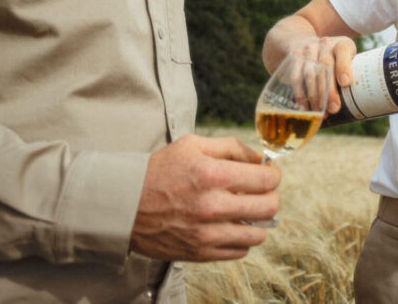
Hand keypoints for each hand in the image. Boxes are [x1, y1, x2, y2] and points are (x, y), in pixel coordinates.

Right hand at [129, 135, 280, 261]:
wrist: (123, 204)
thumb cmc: (159, 170)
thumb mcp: (193, 144)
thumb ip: (231, 147)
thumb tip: (260, 159)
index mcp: (212, 175)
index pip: (267, 180)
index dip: (274, 175)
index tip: (269, 174)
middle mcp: (212, 207)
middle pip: (269, 208)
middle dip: (271, 197)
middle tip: (261, 192)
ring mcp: (206, 234)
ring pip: (258, 234)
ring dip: (257, 221)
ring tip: (245, 211)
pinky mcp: (199, 254)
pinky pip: (239, 252)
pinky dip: (241, 239)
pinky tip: (229, 225)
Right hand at [291, 37, 355, 113]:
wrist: (304, 41)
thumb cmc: (334, 58)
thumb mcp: (346, 58)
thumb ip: (352, 72)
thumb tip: (359, 101)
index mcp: (341, 44)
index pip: (343, 50)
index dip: (344, 67)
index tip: (345, 83)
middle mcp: (324, 44)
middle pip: (326, 67)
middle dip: (329, 90)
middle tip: (333, 108)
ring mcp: (308, 51)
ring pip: (310, 74)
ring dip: (315, 96)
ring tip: (320, 112)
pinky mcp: (295, 59)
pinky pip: (296, 78)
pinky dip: (300, 95)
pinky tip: (305, 108)